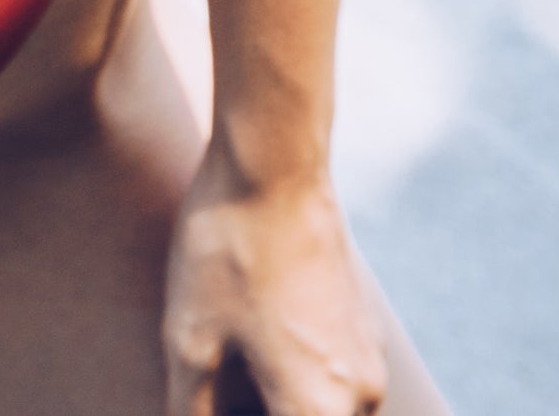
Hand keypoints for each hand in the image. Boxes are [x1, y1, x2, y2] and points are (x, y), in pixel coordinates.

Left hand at [160, 149, 393, 415]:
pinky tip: (248, 348)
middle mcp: (361, 396)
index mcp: (320, 409)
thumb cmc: (227, 252)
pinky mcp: (364, 328)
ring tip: (226, 370)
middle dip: (258, 412)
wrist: (275, 167)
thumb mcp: (190, 339)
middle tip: (209, 390)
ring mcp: (369, 360)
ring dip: (278, 403)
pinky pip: (333, 382)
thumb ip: (192, 407)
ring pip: (323, 411)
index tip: (208, 403)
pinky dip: (295, 384)